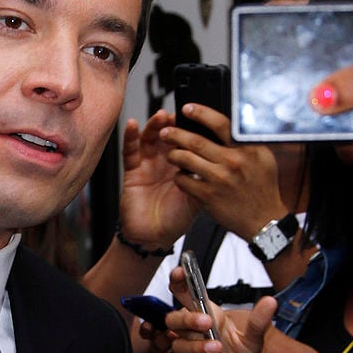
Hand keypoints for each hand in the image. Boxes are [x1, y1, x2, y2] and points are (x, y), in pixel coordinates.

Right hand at [114, 111, 196, 247]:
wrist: (152, 237)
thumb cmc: (175, 220)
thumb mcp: (198, 200)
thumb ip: (205, 181)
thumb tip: (222, 164)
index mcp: (185, 166)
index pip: (190, 142)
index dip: (193, 131)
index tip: (199, 120)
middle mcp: (167, 161)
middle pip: (171, 136)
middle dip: (174, 124)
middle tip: (179, 115)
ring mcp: (149, 163)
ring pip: (151, 138)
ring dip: (155, 125)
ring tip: (161, 117)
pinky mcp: (133, 169)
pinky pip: (130, 150)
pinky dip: (131, 136)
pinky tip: (134, 125)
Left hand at [161, 104, 288, 239]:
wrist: (264, 220)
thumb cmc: (263, 187)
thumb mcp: (262, 158)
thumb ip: (246, 141)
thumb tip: (228, 123)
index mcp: (248, 148)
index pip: (221, 123)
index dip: (201, 113)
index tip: (187, 109)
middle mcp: (234, 162)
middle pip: (196, 141)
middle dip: (175, 133)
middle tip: (165, 131)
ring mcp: (220, 179)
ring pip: (185, 159)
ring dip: (173, 154)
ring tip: (171, 153)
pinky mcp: (209, 196)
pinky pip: (184, 180)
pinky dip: (179, 176)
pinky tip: (180, 175)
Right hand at [166, 265, 275, 352]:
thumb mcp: (253, 338)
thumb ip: (258, 320)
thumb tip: (270, 301)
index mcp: (204, 318)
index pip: (183, 296)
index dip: (178, 283)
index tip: (181, 272)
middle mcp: (192, 335)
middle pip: (174, 320)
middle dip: (187, 319)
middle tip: (207, 321)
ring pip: (183, 347)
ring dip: (200, 347)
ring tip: (219, 349)